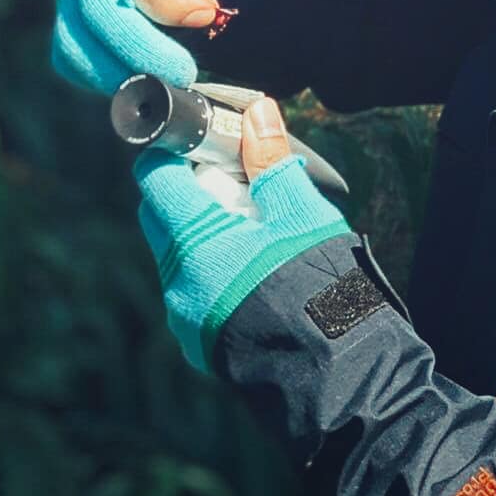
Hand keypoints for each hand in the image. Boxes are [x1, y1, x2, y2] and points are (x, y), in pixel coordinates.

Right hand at [51, 0, 244, 93]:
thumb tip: (198, 13)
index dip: (166, 3)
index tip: (204, 18)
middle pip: (96, 9)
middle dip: (143, 50)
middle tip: (184, 73)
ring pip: (74, 41)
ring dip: (118, 71)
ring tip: (163, 82)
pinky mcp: (65, 13)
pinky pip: (70, 56)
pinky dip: (102, 75)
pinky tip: (140, 75)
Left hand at [134, 95, 351, 371]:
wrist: (340, 384)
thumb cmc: (322, 293)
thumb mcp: (303, 216)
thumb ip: (272, 160)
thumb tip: (258, 111)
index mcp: (195, 241)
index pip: (155, 178)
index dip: (171, 152)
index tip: (198, 143)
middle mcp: (178, 281)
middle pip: (160, 215)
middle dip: (186, 190)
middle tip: (230, 180)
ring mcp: (185, 318)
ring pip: (175, 255)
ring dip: (199, 232)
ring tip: (250, 227)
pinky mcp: (200, 344)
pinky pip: (190, 290)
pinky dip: (209, 269)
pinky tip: (251, 268)